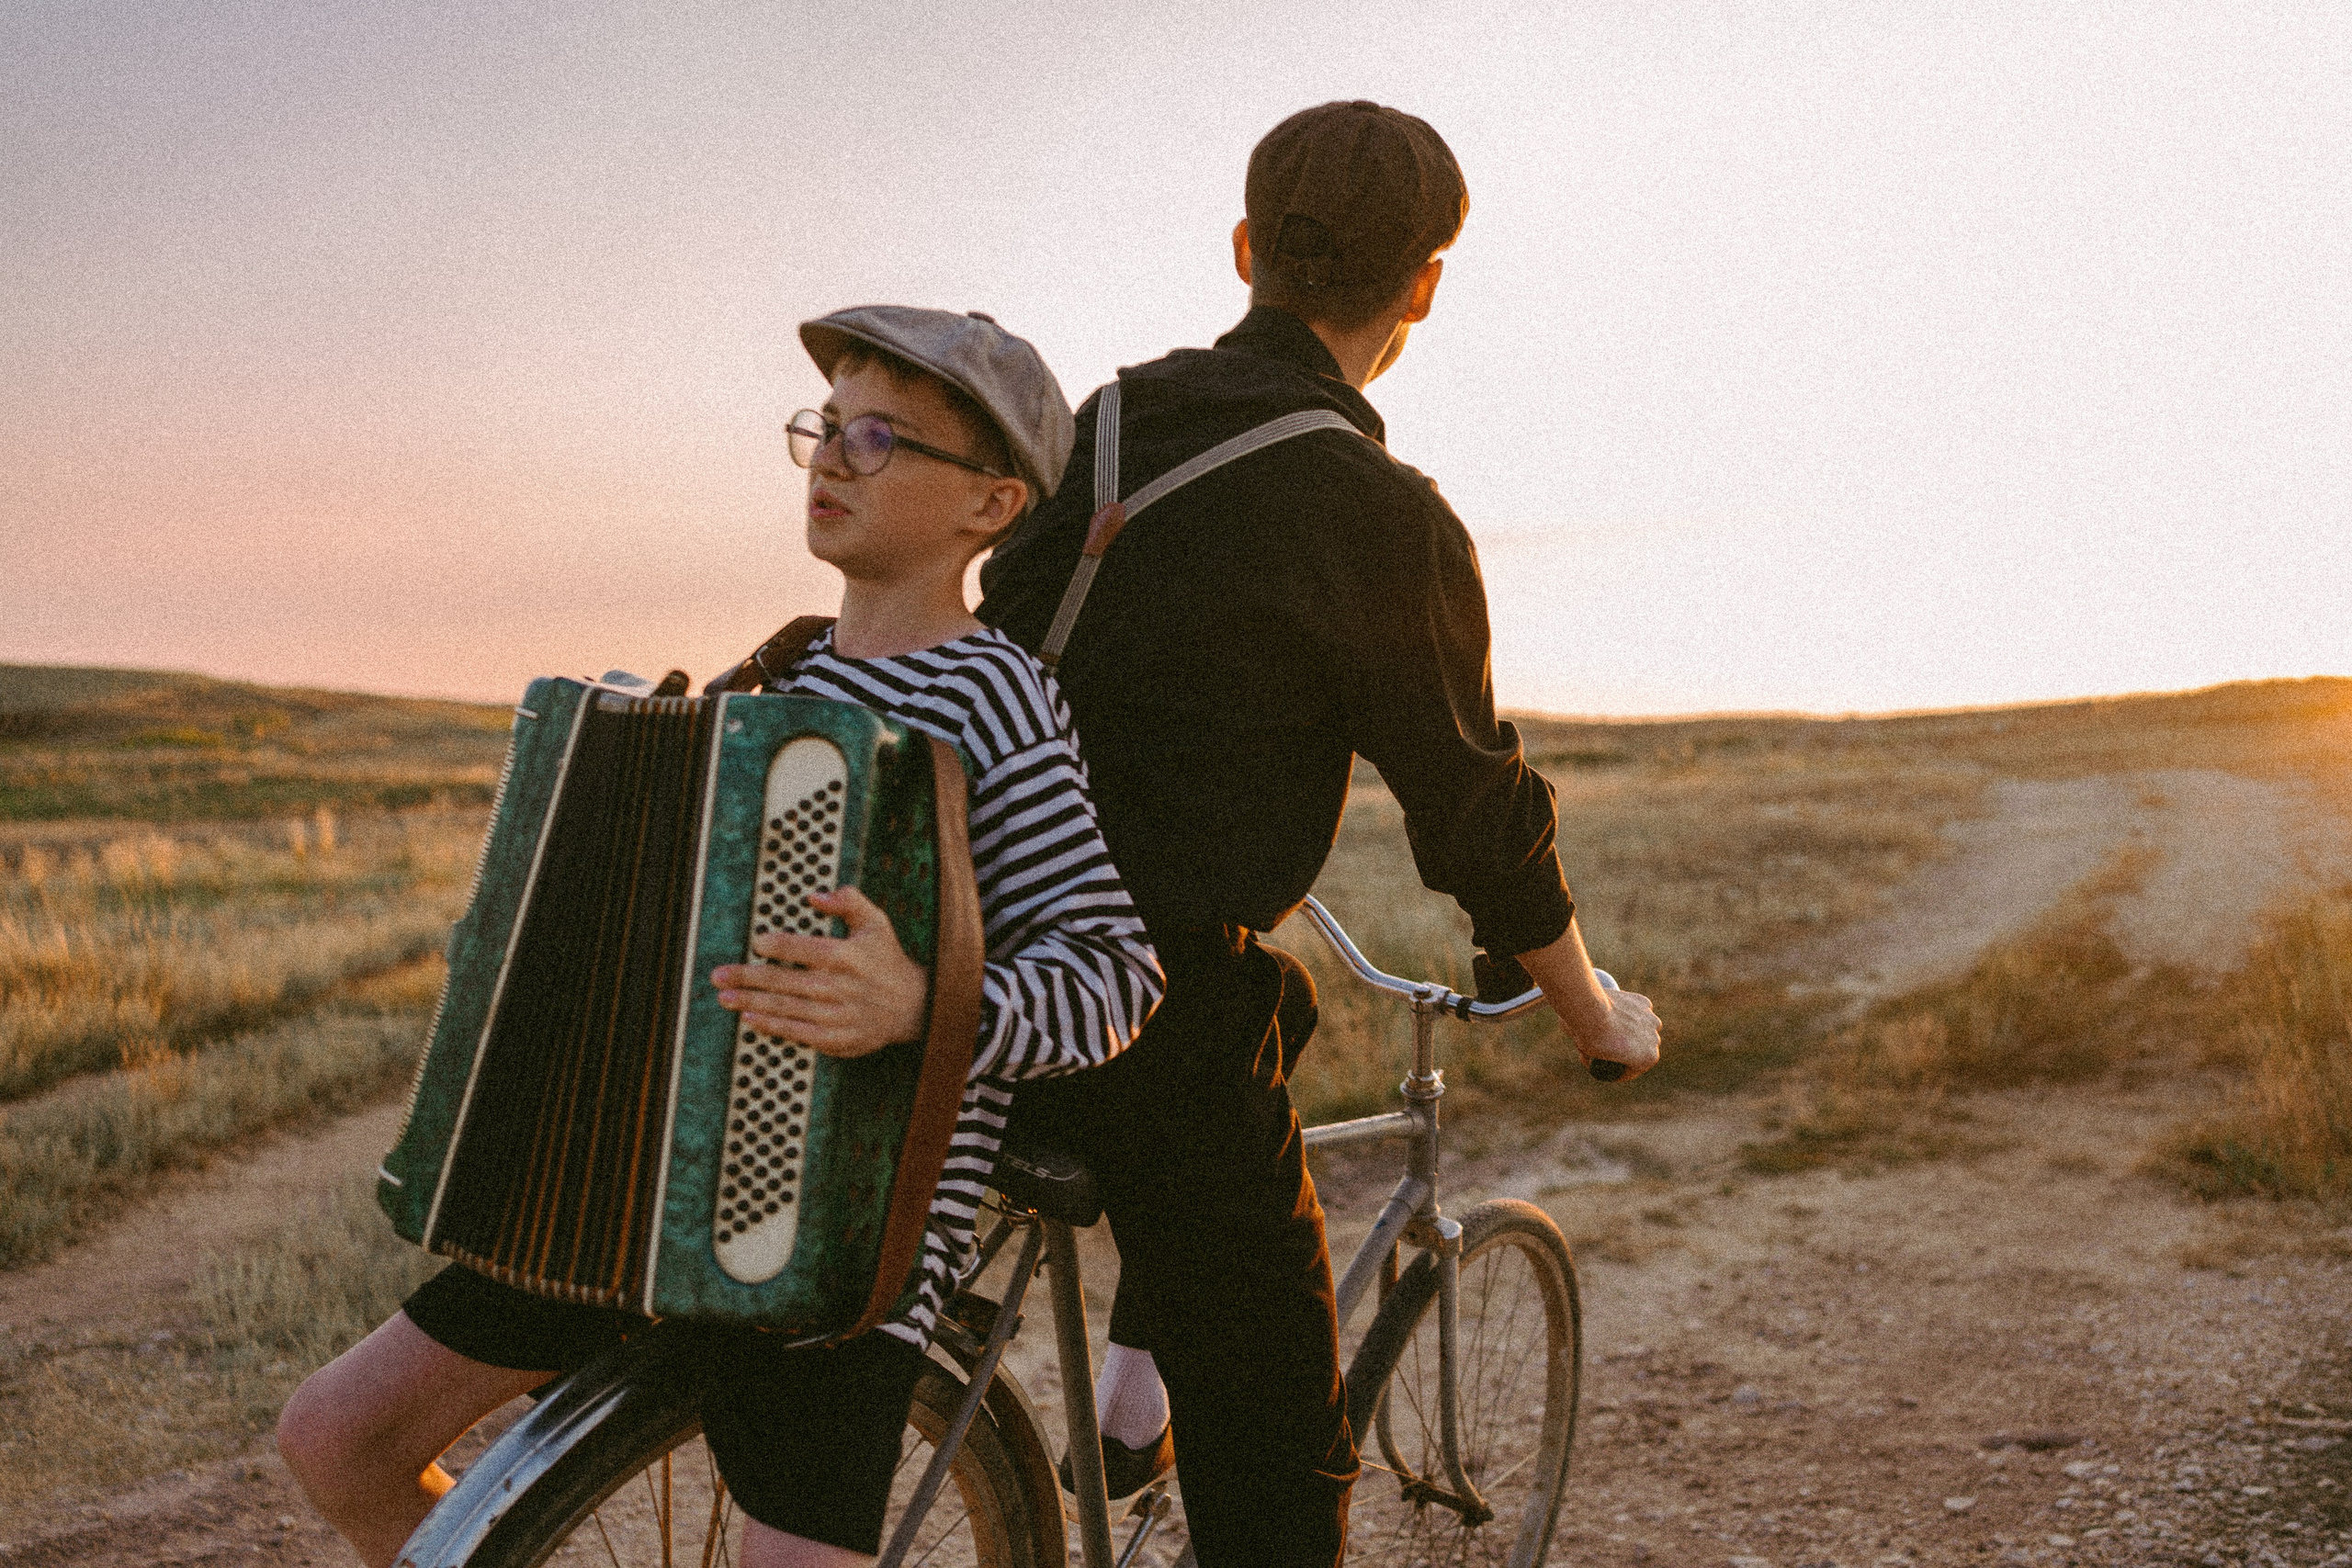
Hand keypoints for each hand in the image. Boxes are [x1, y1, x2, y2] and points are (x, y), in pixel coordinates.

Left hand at [710, 887, 926, 1057]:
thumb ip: (848, 902)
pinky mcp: (834, 1038)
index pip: (801, 948)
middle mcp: (836, 986)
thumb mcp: (876, 923)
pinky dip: (771, 1025)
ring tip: (724, 996)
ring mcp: (834, 1015)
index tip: (756, 942)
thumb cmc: (887, 960)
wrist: (912, 1006)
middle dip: (746, 977)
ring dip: (750, 1001)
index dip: (775, 945)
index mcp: (844, 956)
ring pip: (784, 1006)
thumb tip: (815, 896)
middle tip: (718, 975)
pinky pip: (795, 1031)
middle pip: (782, 980)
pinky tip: (750, 1017)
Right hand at [1511, 915, 1663, 1082]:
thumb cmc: (1584, 1004)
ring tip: (1598, 1063)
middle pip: (1635, 1042)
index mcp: (1643, 1006)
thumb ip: (1582, 996)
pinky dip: (1620, 1073)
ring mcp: (1653, 1039)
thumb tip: (1564, 991)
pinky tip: (1605, 1071)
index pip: (1632, 1027)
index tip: (1597, 1044)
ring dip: (1619, 1061)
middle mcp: (1652, 1022)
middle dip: (1618, 1050)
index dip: (1614, 1038)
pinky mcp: (1650, 1056)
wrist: (1591, 1013)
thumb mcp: (1584, 997)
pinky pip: (1633, 1070)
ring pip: (1635, 1056)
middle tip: (1595, 1053)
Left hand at [1574, 988, 1661, 1081]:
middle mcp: (1655, 1040)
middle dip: (1629, 1049)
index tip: (1605, 1067)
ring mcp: (1651, 1020)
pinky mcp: (1644, 1003)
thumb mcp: (1586, 1055)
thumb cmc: (1589, 1037)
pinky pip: (1640, 1010)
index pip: (1632, 1070)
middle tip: (1609, 1046)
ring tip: (1616, 1027)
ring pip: (1645, 1028)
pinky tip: (1620, 1012)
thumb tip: (1590, 1061)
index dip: (1618, 1071)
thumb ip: (1590, 1059)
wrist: (1590, 1011)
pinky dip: (1632, 1012)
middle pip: (1641, 1049)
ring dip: (1635, 1029)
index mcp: (1648, 1059)